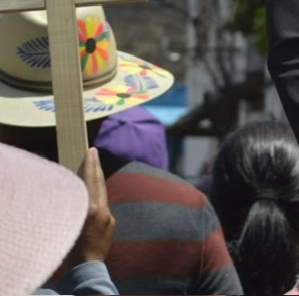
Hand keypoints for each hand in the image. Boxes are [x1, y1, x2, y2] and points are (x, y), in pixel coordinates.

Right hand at [55, 147, 114, 278]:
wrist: (86, 269)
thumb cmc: (69, 249)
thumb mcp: (66, 224)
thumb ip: (73, 206)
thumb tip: (75, 192)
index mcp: (91, 209)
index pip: (91, 181)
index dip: (91, 164)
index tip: (91, 150)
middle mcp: (103, 211)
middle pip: (99, 184)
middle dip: (95, 168)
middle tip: (93, 152)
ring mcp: (109, 218)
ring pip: (102, 195)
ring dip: (96, 183)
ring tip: (91, 170)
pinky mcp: (111, 225)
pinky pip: (102, 207)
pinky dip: (96, 200)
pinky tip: (90, 197)